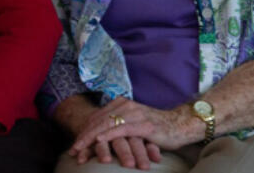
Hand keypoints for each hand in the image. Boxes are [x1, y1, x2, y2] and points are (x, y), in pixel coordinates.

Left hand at [68, 97, 192, 165]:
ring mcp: (134, 114)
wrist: (180, 125)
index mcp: (121, 104)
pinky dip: (109, 134)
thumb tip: (100, 137)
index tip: (75, 144)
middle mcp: (125, 106)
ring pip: (107, 124)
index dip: (85, 130)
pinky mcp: (143, 124)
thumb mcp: (133, 124)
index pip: (98, 117)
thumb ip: (119, 126)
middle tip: (73, 149)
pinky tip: (99, 139)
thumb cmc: (156, 128)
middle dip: (84, 135)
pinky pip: (121, 129)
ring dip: (91, 137)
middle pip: (99, 120)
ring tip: (81, 147)